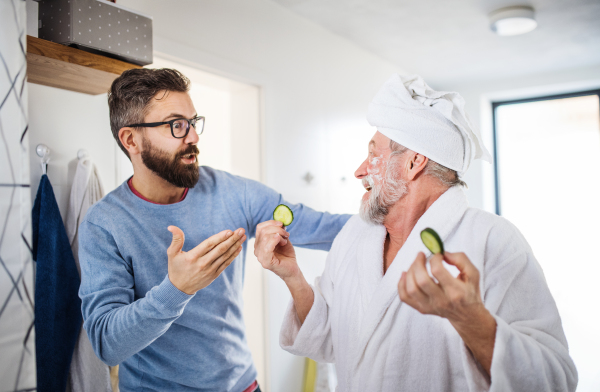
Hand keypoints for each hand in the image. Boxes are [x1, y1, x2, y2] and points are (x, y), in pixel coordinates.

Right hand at [167, 226, 245, 294]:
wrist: (180, 289)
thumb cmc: (176, 268)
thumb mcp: (172, 254)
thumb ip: (176, 240)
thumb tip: (172, 226)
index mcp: (193, 257)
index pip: (209, 245)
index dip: (220, 237)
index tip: (230, 231)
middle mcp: (203, 264)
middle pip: (220, 249)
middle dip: (232, 239)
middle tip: (241, 230)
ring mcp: (210, 270)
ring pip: (225, 256)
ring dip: (235, 245)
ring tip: (243, 236)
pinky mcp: (214, 275)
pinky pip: (226, 264)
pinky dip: (233, 256)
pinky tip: (239, 247)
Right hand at [254, 220, 298, 281]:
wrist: (292, 269)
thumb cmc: (287, 255)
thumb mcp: (283, 239)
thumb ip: (279, 231)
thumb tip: (280, 222)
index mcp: (259, 243)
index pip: (260, 228)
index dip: (270, 223)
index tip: (281, 223)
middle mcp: (257, 249)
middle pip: (263, 231)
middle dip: (277, 229)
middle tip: (286, 234)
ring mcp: (260, 256)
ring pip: (265, 237)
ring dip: (279, 235)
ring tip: (285, 241)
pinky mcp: (266, 262)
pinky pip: (267, 247)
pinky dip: (275, 240)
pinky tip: (282, 242)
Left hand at [398, 251, 496, 374]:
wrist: (467, 316)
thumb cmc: (469, 292)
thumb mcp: (473, 274)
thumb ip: (461, 259)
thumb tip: (443, 253)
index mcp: (456, 291)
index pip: (437, 271)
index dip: (434, 258)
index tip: (437, 255)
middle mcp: (441, 301)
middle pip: (421, 280)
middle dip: (418, 263)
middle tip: (421, 255)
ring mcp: (430, 306)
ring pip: (411, 288)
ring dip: (409, 271)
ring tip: (415, 264)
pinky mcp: (422, 309)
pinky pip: (405, 298)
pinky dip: (401, 284)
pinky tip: (405, 274)